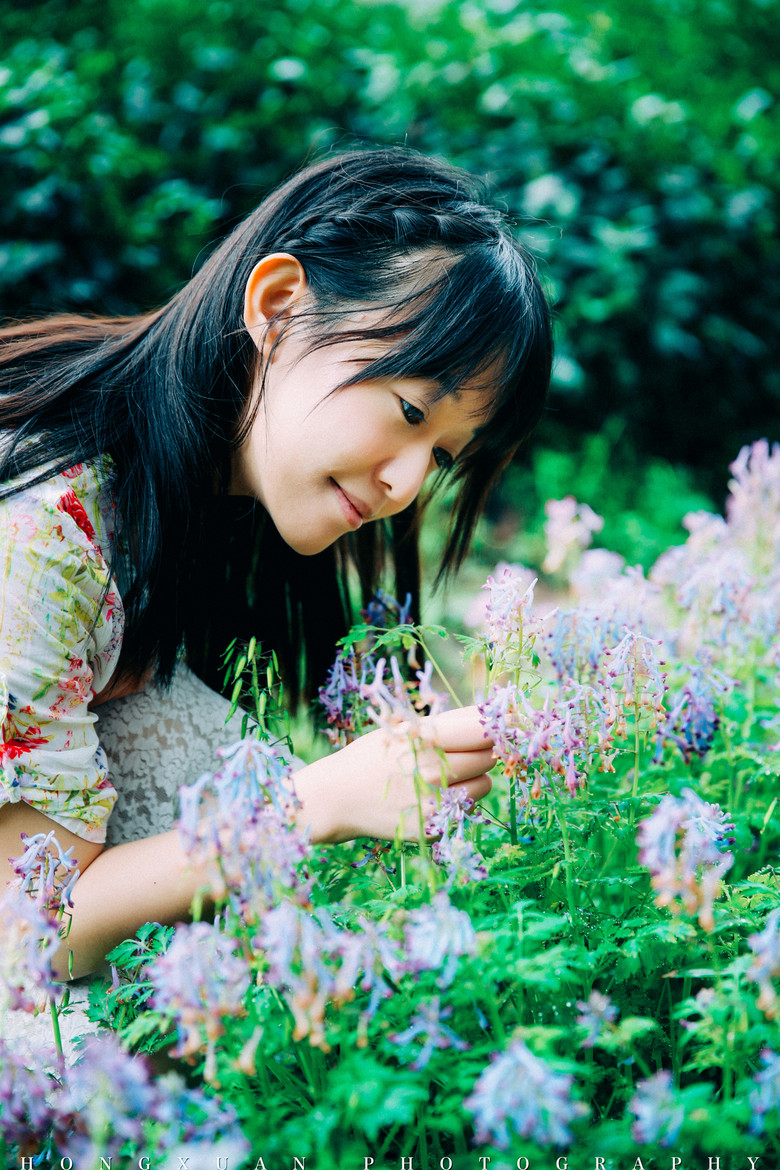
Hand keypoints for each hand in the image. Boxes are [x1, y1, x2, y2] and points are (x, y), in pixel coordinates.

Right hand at [292, 705, 493, 843]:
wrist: (335, 798)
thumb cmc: (370, 756)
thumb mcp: (401, 728)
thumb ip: (444, 724)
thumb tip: (487, 714)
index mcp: (426, 737)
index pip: (481, 728)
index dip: (492, 726)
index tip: (493, 727)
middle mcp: (434, 768)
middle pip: (488, 756)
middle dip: (481, 752)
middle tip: (461, 752)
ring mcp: (435, 800)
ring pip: (485, 785)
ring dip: (474, 779)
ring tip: (448, 776)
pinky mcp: (434, 826)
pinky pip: (467, 809)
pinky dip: (457, 802)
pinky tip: (431, 797)